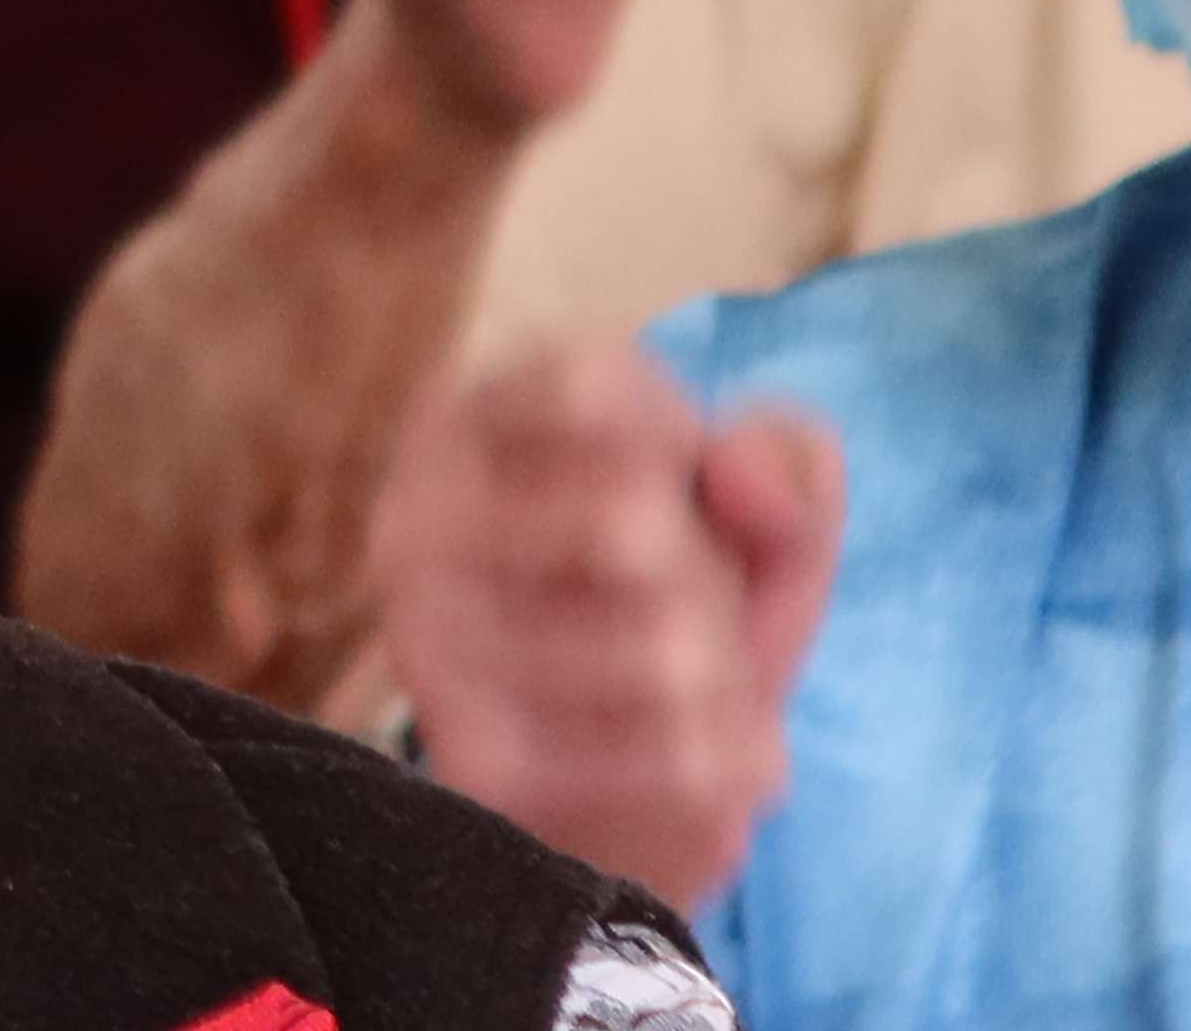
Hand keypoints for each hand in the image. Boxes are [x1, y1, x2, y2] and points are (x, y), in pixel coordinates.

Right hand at [377, 346, 839, 915]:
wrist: (613, 800)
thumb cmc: (677, 609)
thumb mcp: (748, 510)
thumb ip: (780, 458)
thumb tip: (744, 487)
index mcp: (457, 423)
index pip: (594, 389)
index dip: (676, 442)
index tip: (666, 485)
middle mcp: (410, 521)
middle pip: (636, 521)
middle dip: (710, 580)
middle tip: (684, 612)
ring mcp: (428, 644)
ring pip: (670, 652)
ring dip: (730, 682)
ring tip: (687, 691)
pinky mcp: (476, 761)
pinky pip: (680, 759)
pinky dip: (730, 763)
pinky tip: (688, 760)